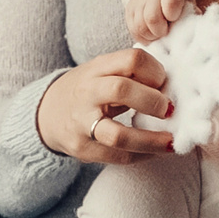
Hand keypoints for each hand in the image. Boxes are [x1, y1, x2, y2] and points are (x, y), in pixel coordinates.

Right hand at [37, 47, 175, 162]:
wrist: (47, 114)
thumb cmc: (88, 91)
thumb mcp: (103, 72)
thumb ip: (131, 74)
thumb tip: (171, 84)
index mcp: (96, 69)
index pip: (131, 60)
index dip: (154, 70)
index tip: (164, 82)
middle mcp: (87, 94)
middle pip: (121, 90)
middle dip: (152, 101)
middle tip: (169, 109)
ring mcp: (82, 124)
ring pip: (118, 135)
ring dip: (150, 140)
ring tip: (170, 141)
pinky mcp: (84, 150)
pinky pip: (118, 157)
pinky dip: (142, 155)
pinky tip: (156, 151)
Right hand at [126, 0, 191, 43]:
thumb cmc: (177, 1)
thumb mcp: (188, 4)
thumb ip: (192, 16)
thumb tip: (193, 30)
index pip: (171, 2)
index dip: (172, 14)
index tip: (174, 18)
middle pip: (151, 18)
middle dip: (160, 31)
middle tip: (166, 31)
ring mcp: (137, 4)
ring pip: (140, 28)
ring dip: (151, 36)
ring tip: (159, 33)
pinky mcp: (128, 13)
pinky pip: (133, 32)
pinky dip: (144, 37)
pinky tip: (151, 34)